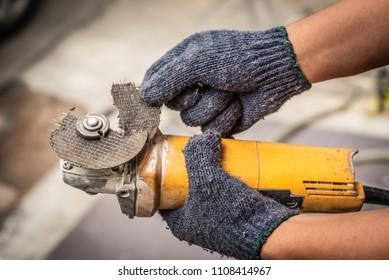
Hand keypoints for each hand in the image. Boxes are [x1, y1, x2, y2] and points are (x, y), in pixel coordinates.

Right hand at [141, 27, 310, 135]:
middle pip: (173, 105)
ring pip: (192, 120)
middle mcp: (193, 84)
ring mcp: (207, 103)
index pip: (155, 79)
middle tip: (209, 84)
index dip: (152, 92)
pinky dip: (226, 117)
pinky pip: (211, 130)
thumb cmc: (238, 58)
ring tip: (230, 92)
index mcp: (183, 62)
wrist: (275, 72)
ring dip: (213, 106)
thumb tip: (145, 97)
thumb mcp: (198, 61)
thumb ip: (169, 78)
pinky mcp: (222, 119)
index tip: (153, 101)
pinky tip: (238, 105)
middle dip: (193, 97)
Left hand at [160, 130, 297, 258]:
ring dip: (214, 171)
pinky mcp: (236, 215)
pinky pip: (227, 191)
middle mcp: (197, 223)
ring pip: (210, 188)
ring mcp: (218, 220)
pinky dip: (228, 177)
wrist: (272, 233)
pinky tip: (235, 163)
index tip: (172, 157)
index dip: (165, 174)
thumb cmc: (233, 215)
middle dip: (194, 168)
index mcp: (181, 222)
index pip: (164, 195)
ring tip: (217, 152)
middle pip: (188, 188)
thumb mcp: (207, 181)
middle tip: (198, 151)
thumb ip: (200, 155)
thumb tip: (203, 137)